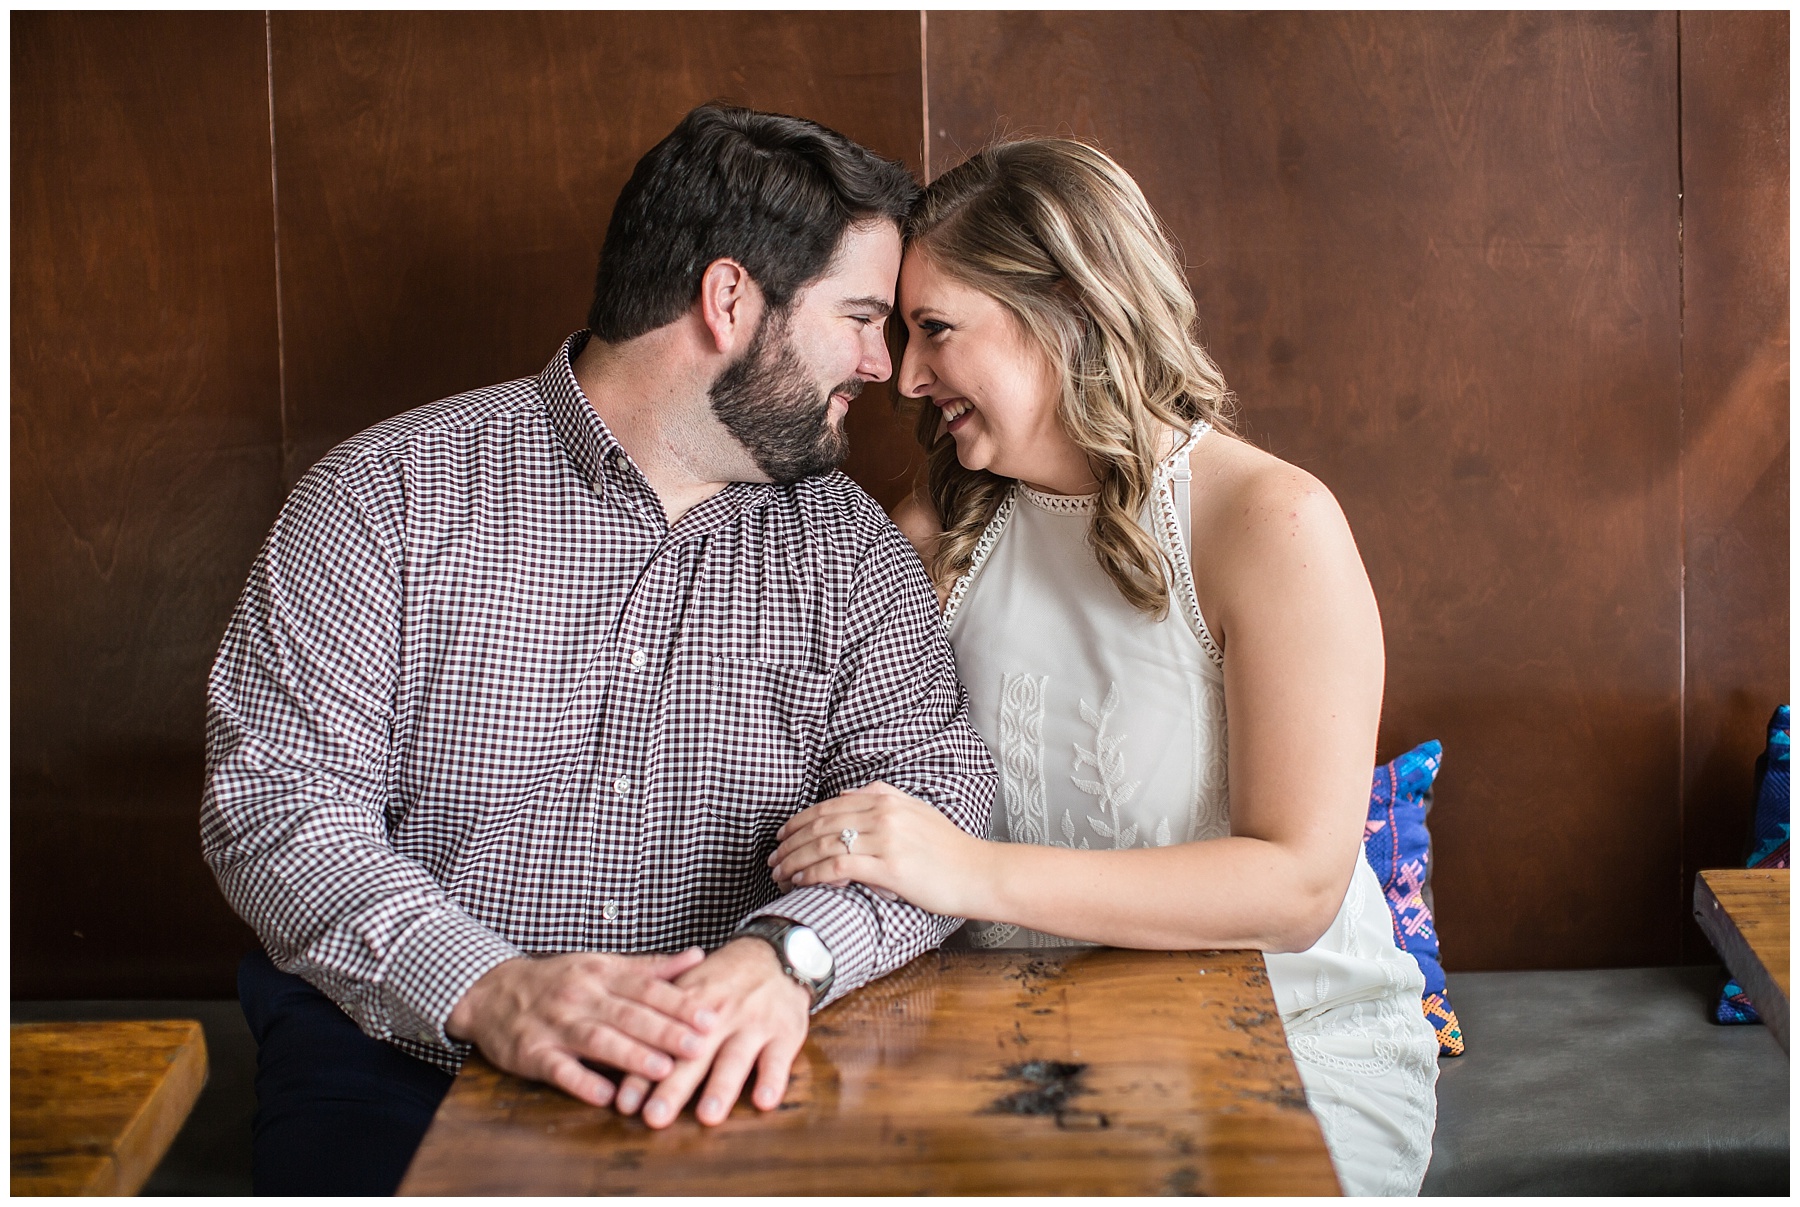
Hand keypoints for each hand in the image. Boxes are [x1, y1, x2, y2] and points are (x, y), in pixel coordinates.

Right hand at [446, 949, 714, 1106]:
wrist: (490, 992)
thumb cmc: (557, 981)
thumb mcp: (602, 966)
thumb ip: (649, 968)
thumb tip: (697, 956)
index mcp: (601, 974)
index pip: (646, 988)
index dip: (679, 1003)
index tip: (710, 1016)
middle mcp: (580, 997)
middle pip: (627, 1014)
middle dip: (665, 1031)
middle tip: (700, 1045)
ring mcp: (554, 1025)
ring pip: (597, 1039)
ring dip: (631, 1055)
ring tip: (663, 1070)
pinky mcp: (531, 1052)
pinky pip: (558, 1068)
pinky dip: (581, 1082)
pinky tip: (605, 1095)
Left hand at [612, 937, 809, 1127]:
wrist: (775, 956)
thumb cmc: (724, 982)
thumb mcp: (689, 987)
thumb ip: (657, 1017)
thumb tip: (614, 1050)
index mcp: (690, 1004)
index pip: (660, 1043)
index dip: (642, 1074)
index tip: (624, 1104)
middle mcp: (720, 1016)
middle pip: (693, 1056)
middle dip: (673, 1088)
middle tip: (654, 1118)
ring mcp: (754, 1024)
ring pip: (735, 1058)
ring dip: (720, 1087)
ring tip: (707, 1115)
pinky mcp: (785, 1033)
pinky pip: (778, 1059)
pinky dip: (772, 1080)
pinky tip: (763, 1102)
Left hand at [767, 781, 985, 917]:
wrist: (978, 872)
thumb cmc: (948, 848)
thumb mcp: (916, 810)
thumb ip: (883, 797)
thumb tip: (849, 793)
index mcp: (886, 799)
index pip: (828, 806)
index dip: (798, 822)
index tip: (781, 836)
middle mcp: (883, 814)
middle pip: (820, 824)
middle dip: (790, 843)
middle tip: (772, 859)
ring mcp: (886, 840)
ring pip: (824, 845)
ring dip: (795, 860)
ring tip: (780, 874)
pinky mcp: (889, 867)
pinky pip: (838, 867)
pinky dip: (813, 873)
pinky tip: (801, 882)